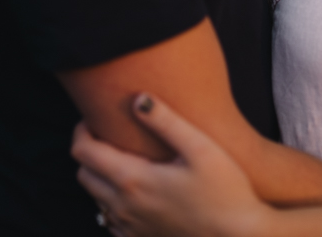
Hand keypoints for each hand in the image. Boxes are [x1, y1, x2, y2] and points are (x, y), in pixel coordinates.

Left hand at [72, 93, 275, 236]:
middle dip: (88, 150)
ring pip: (95, 198)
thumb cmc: (225, 189)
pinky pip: (110, 220)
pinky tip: (134, 190)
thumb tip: (138, 98)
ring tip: (123, 158)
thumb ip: (166, 121)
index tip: (95, 116)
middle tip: (108, 133)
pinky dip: (111, 201)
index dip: (82, 130)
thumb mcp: (200, 147)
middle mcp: (124, 207)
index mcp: (133, 180)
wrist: (239, 235)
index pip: (83, 152)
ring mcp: (131, 227)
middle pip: (84, 174)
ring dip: (99, 175)